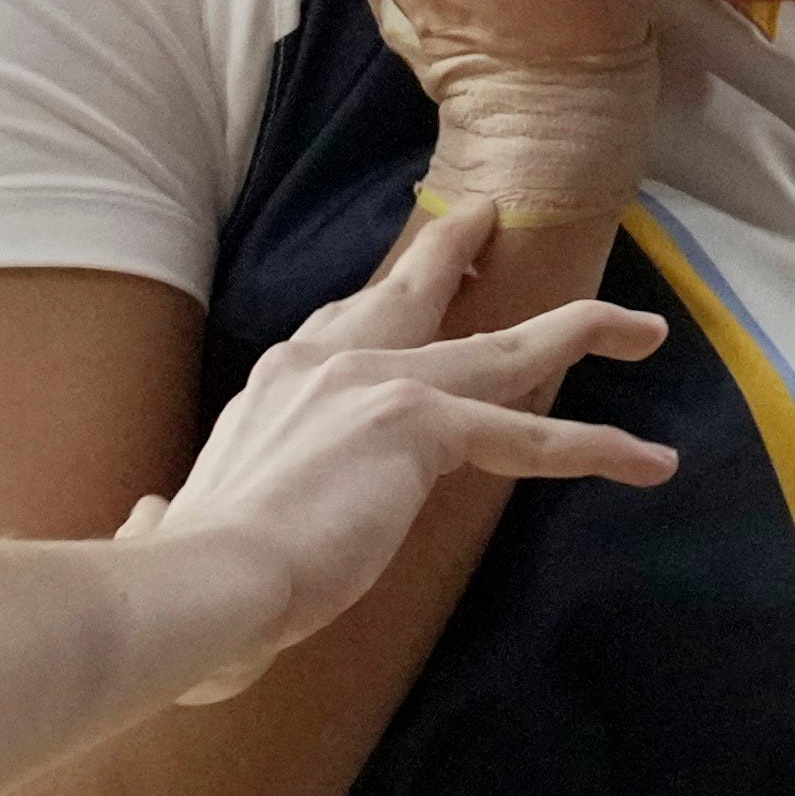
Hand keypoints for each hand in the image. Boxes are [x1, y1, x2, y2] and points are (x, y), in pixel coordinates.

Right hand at [145, 206, 674, 693]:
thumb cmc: (185, 572)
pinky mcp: (421, 425)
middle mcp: (319, 367)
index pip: (334, 332)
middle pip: (409, 298)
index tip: (391, 285)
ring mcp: (374, 386)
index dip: (370, 306)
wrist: (199, 579)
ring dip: (581, 334)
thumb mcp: (176, 525)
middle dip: (457, 254)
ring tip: (641, 330)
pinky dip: (594, 448)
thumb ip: (171, 513)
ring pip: (506, 351)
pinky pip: (531, 437)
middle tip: (490, 216)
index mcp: (269, 390)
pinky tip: (647, 460)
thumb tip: (147, 519)